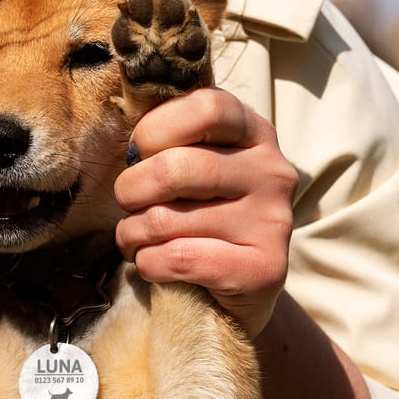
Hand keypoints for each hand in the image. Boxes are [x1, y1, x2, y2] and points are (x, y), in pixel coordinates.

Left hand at [114, 87, 297, 336]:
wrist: (236, 291)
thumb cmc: (198, 212)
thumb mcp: (192, 162)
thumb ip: (169, 137)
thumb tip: (126, 132)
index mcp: (254, 133)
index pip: (207, 107)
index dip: (156, 127)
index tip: (139, 151)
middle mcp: (272, 172)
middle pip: (176, 167)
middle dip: (130, 188)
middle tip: (128, 202)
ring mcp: (272, 222)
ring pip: (165, 219)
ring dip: (132, 232)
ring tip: (136, 238)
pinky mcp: (263, 270)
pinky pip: (177, 258)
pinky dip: (148, 263)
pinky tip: (153, 263)